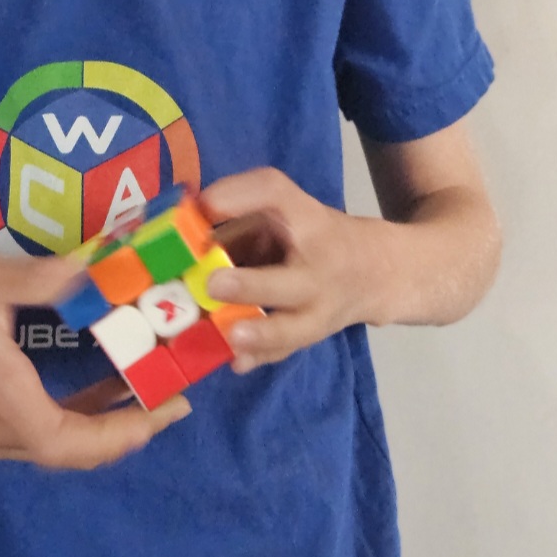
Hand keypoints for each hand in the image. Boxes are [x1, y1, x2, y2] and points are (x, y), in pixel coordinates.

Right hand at [0, 252, 190, 467]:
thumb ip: (48, 278)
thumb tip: (103, 266)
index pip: (70, 440)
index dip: (122, 431)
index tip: (165, 407)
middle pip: (69, 453)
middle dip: (125, 432)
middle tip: (170, 400)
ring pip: (53, 448)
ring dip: (101, 429)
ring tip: (143, 395)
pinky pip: (36, 436)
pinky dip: (73, 422)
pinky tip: (96, 393)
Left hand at [199, 168, 386, 372]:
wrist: (375, 270)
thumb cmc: (309, 233)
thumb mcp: (282, 207)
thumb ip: (237, 210)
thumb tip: (181, 218)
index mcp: (303, 217)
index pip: (274, 194)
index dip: (239, 197)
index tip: (205, 204)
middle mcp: (315, 266)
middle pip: (289, 279)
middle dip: (252, 286)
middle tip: (214, 284)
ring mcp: (320, 307)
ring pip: (295, 328)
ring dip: (262, 335)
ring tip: (232, 337)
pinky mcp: (313, 335)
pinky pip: (287, 351)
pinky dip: (262, 357)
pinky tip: (236, 362)